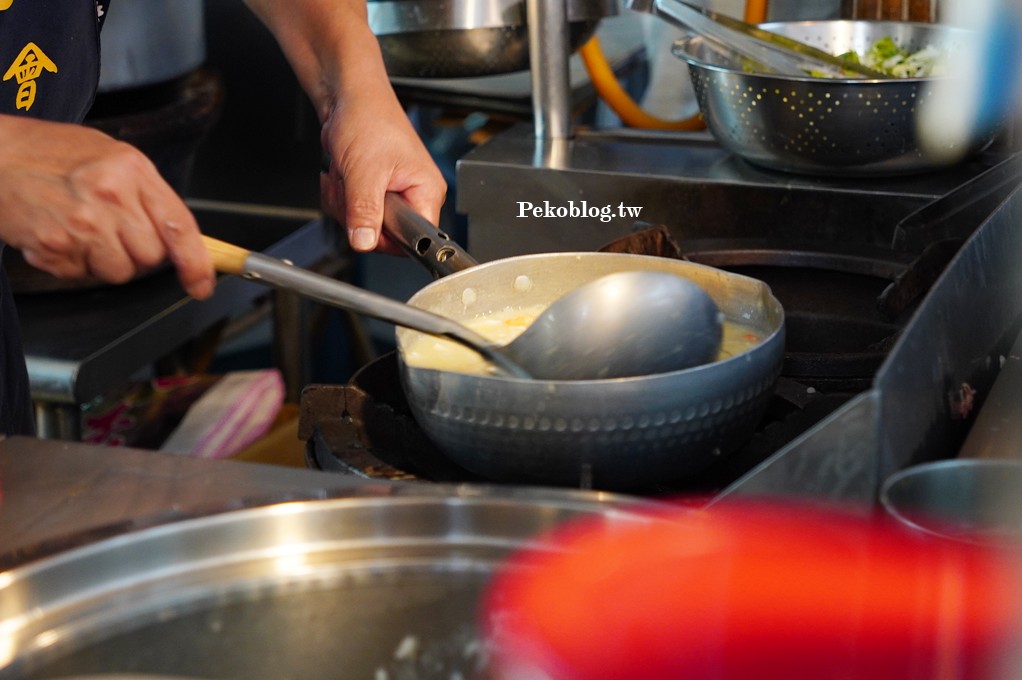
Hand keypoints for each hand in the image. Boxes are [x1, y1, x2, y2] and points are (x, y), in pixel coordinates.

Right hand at [0, 115, 214, 298]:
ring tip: (82, 229)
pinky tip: (60, 232)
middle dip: (136, 252)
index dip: (197, 263)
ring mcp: (83, 223)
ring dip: (104, 260)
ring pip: (120, 271)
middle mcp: (112, 196)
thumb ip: (147, 194)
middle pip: (151, 257)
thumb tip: (178, 236)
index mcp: (133, 170)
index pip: (180, 226)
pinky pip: (82, 274)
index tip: (201, 284)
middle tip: (110, 229)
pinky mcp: (55, 245)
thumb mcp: (112, 157)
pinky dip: (73, 262)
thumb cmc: (51, 153)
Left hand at [319, 85, 446, 253]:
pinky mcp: (372, 191)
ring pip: (363, 225)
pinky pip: (351, 212)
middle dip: (357, 214)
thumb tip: (364, 243)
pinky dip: (339, 196)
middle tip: (352, 186)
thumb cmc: (367, 118)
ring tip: (347, 174)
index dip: (388, 238)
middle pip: (384, 235)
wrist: (346, 96)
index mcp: (427, 192)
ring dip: (344, 202)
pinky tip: (342, 175)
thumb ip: (365, 211)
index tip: (368, 223)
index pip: (415, 239)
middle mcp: (413, 196)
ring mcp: (391, 194)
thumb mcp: (364, 171)